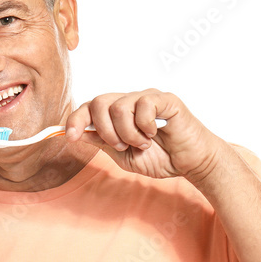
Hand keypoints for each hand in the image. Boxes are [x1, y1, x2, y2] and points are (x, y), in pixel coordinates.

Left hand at [64, 89, 220, 180]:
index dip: (76, 120)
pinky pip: (143, 105)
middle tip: (121, 145)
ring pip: (119, 107)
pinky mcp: (165, 99)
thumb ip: (101, 143)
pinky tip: (155, 133)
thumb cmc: (160, 158)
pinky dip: (145, 125)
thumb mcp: (123, 156)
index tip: (70, 138)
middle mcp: (129, 101)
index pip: (89, 107)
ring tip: (143, 143)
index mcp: (117, 114)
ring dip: (127, 133)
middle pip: (99, 102)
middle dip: (104, 130)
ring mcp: (146, 98)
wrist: (190, 163)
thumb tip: (77, 134)